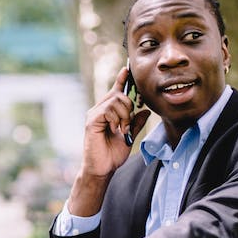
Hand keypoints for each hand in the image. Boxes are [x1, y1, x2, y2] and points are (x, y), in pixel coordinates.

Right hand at [68, 67, 150, 215]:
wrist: (102, 169)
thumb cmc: (112, 155)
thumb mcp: (130, 136)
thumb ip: (136, 123)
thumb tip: (145, 110)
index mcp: (107, 112)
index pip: (116, 91)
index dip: (122, 80)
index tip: (127, 69)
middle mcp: (99, 110)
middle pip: (119, 94)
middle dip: (129, 107)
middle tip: (128, 125)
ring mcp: (94, 114)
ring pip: (115, 100)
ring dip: (124, 115)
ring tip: (122, 130)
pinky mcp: (91, 120)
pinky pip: (108, 109)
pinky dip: (116, 118)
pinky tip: (116, 129)